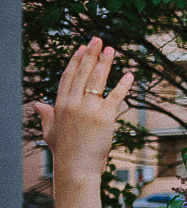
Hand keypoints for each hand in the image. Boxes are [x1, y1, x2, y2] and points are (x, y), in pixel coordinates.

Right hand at [33, 38, 133, 182]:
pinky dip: (123, 85)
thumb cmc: (65, 152)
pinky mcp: (104, 117)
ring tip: (112, 49)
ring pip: (97, 80)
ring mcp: (88, 109)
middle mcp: (72, 104)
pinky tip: (129, 75)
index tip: (82, 48)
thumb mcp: (50, 131)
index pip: (68, 77)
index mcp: (60, 105)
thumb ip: (45, 115)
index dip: (76, 61)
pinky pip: (115, 96)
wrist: (76, 168)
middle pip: (82, 73)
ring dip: (105, 63)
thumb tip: (36, 104)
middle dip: (91, 54)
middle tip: (98, 39)